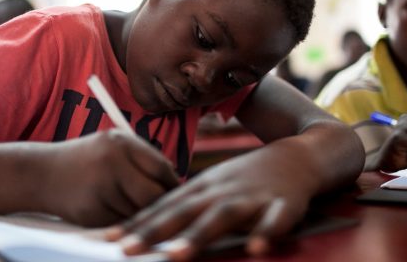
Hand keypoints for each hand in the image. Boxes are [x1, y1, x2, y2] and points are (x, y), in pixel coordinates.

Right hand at [38, 129, 178, 226]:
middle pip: (153, 195)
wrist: (40, 174)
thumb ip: (142, 159)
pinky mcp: (91, 211)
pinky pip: (120, 223)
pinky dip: (121, 222)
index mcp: (120, 143)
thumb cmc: (85, 160)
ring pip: (138, 212)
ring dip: (138, 214)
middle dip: (159, 204)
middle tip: (160, 208)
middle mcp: (111, 163)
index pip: (161, 168)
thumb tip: (176, 183)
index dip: (171, 183)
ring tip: (124, 204)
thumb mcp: (112, 146)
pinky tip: (108, 210)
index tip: (175, 193)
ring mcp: (100, 188)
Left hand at [106, 141, 315, 259]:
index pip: (165, 206)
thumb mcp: (214, 185)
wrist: (297, 156)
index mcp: (204, 187)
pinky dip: (265, 233)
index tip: (108, 239)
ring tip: (175, 256)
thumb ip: (187, 206)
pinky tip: (255, 249)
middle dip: (155, 232)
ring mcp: (252, 197)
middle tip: (126, 251)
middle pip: (184, 211)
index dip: (137, 223)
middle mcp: (222, 191)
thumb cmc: (248, 176)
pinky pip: (275, 221)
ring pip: (222, 216)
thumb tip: (151, 227)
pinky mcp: (284, 205)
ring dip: (199, 236)